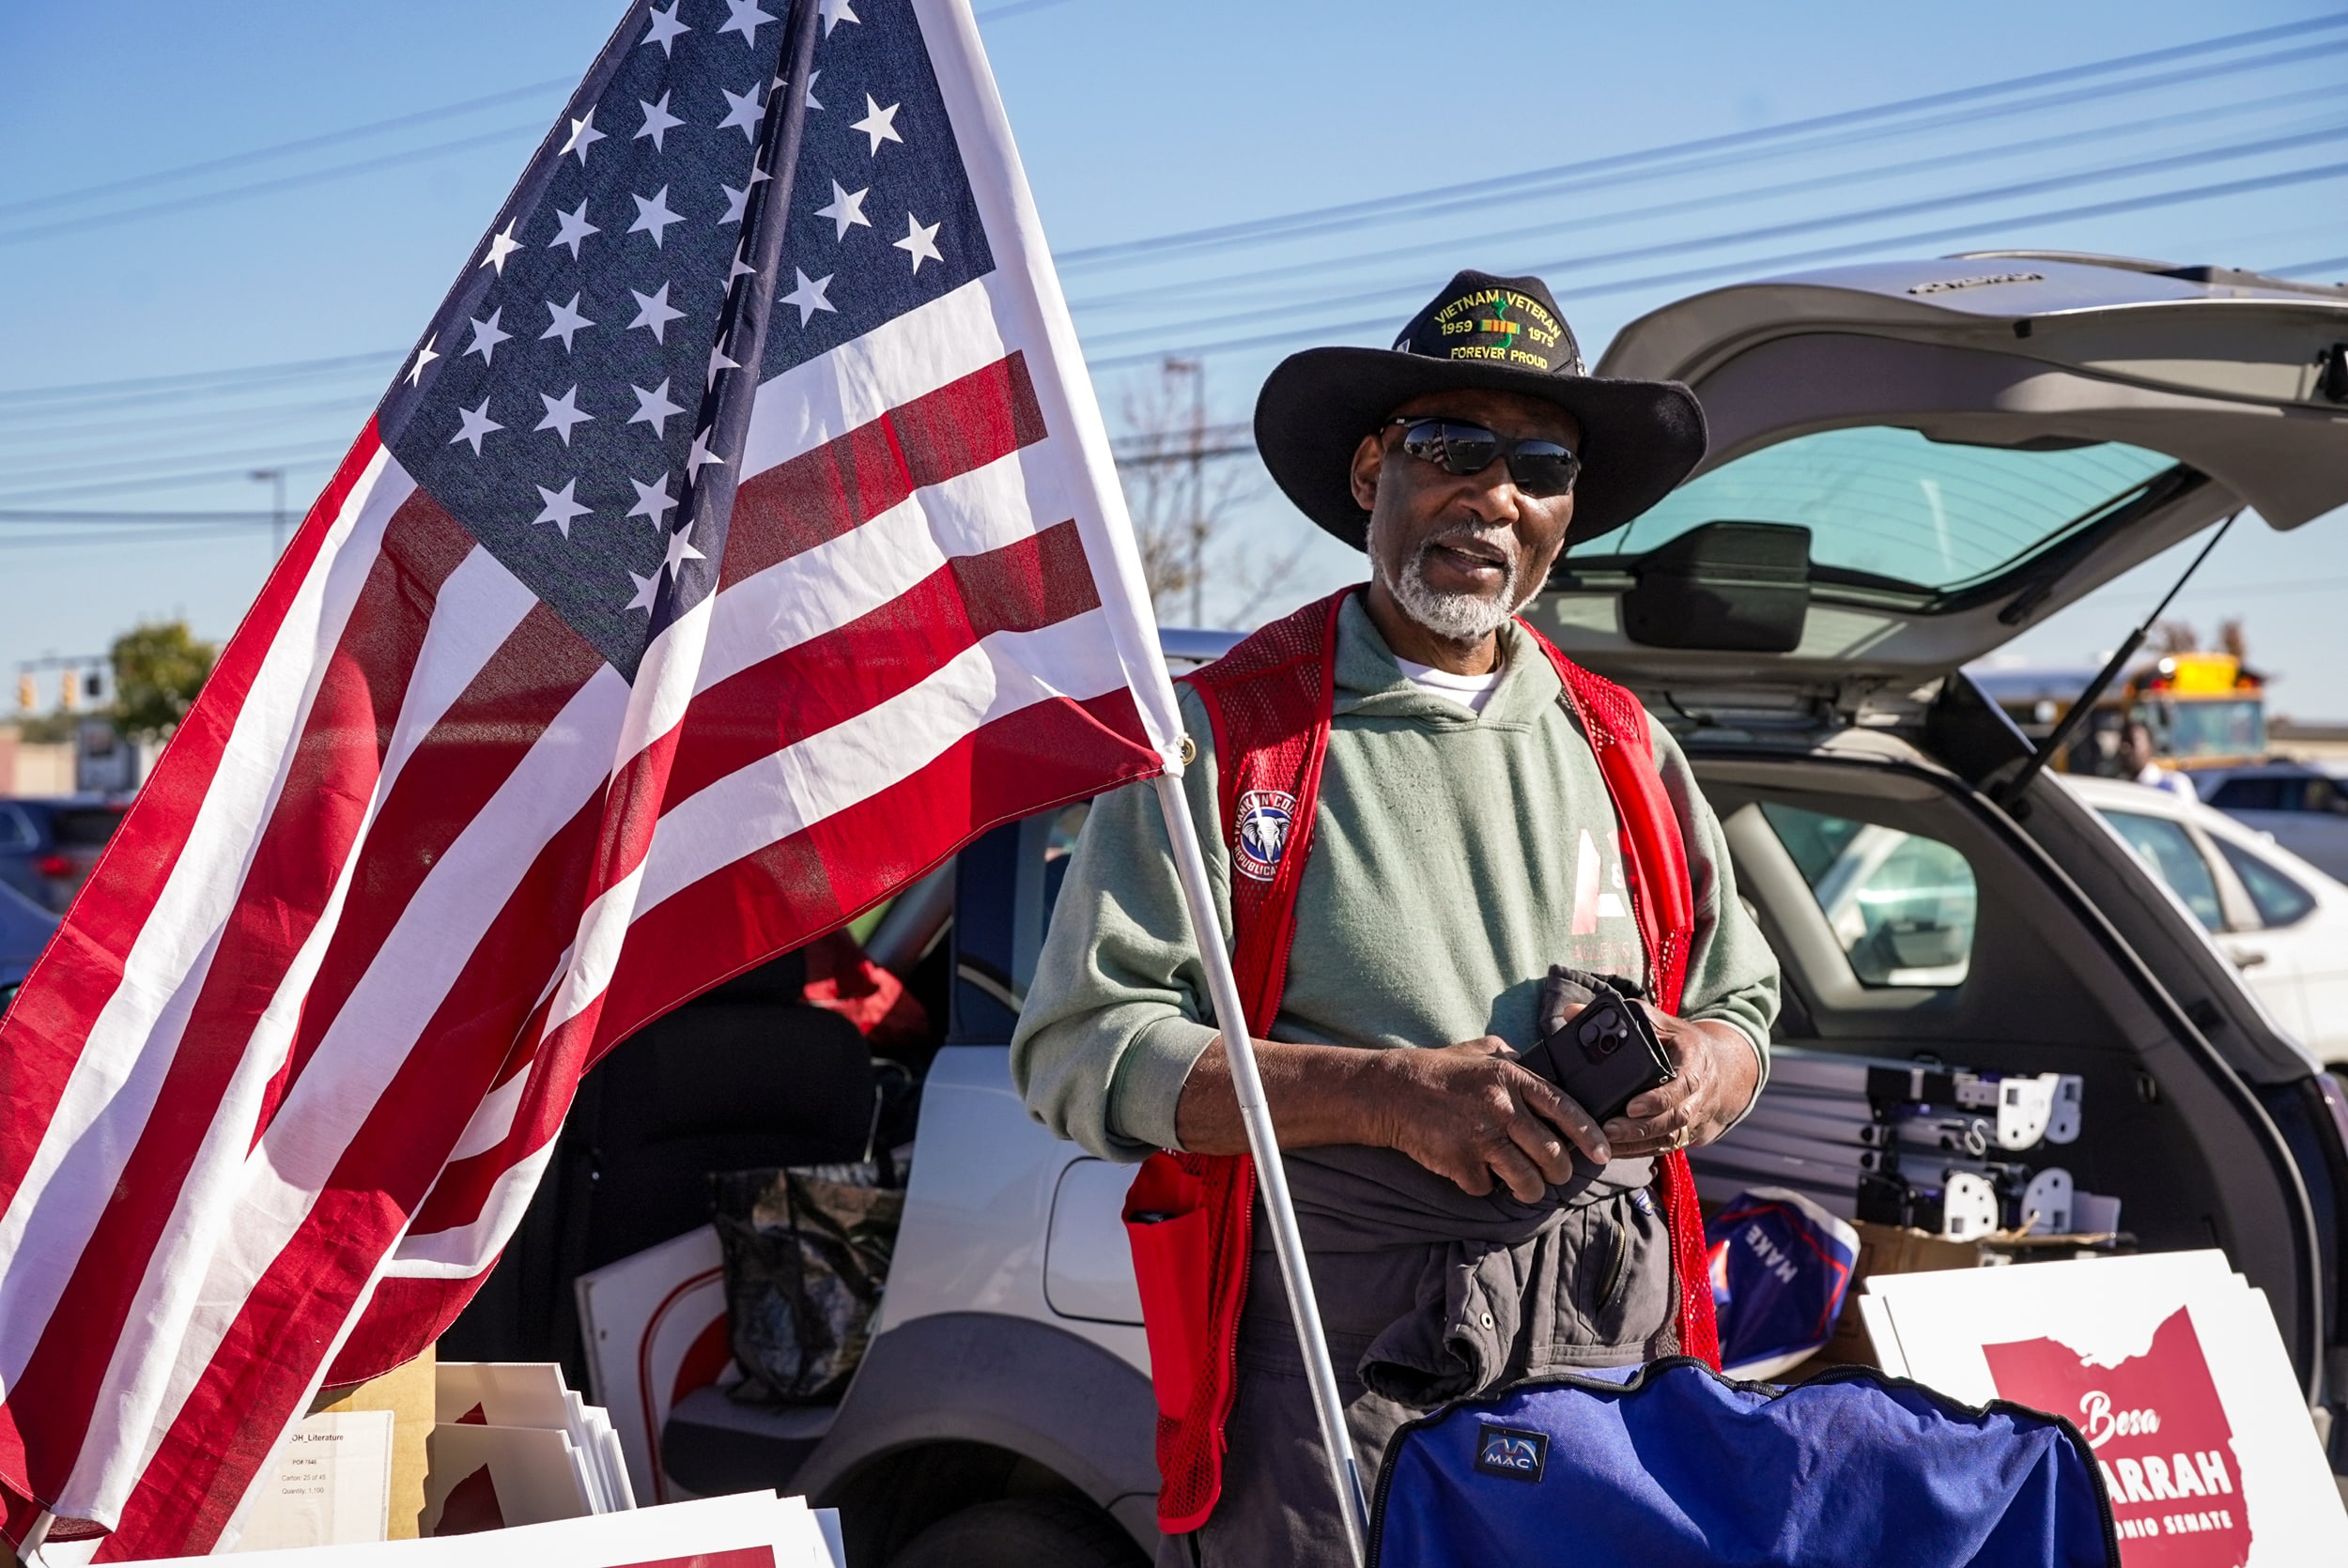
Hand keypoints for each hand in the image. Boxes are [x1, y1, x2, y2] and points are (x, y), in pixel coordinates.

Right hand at [1365, 1037, 1610, 1202]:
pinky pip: (1487, 1188)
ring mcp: (1482, 1138)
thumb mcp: (1477, 1052)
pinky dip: (1483, 1186)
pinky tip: (1475, 1172)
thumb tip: (1532, 1061)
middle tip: (1556, 1176)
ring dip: (1530, 1190)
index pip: (1564, 1110)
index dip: (1589, 1135)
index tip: (1602, 1153)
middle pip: (1552, 1155)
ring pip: (1527, 1181)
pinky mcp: (1460, 1163)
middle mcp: (1502, 1108)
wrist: (1390, 1093)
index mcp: (1511, 1078)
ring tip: (1525, 1187)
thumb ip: (1508, 1056)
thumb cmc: (1435, 1071)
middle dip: (1559, 1173)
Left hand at [1599, 1007, 1758, 1158]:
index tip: (1632, 1106)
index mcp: (1696, 1063)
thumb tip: (1572, 1011)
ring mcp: (1696, 1117)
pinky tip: (1614, 1151)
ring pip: (1670, 1138)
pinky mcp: (1688, 1134)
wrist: (1726, 1071)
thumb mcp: (1662, 1023)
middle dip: (1641, 1128)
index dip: (1659, 1099)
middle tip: (1608, 1130)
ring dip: (1637, 1144)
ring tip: (1605, 1143)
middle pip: (1675, 1118)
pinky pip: (1666, 1147)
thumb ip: (1624, 1017)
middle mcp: (1700, 1095)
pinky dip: (1640, 1152)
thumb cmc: (1683, 1043)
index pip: (1682, 1085)